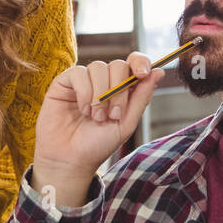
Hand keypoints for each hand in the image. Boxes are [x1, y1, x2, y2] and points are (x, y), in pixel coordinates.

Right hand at [31, 54, 163, 204]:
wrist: (71, 159)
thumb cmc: (97, 145)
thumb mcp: (126, 123)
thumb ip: (141, 97)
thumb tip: (159, 71)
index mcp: (121, 89)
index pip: (134, 63)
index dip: (140, 62)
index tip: (142, 74)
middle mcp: (103, 82)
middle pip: (118, 65)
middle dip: (119, 90)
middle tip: (113, 115)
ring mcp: (83, 81)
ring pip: (98, 67)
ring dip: (100, 95)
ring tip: (96, 117)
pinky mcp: (64, 82)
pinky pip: (78, 73)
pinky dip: (84, 92)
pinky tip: (83, 110)